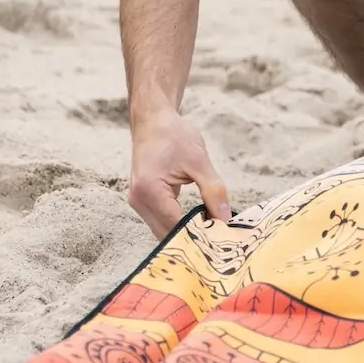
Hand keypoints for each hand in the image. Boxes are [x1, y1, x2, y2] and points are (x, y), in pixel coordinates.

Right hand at [127, 108, 229, 237]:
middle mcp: (139, 201)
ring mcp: (138, 202)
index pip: (176, 225)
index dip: (199, 234)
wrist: (153, 121)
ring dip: (186, 234)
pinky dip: (179, 225)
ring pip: (163, 231)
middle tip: (221, 242)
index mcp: (150, 190)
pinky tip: (200, 224)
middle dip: (193, 239)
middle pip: (167, 234)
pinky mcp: (143, 201)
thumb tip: (225, 218)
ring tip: (212, 234)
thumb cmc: (174, 136)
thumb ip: (213, 190)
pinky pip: (161, 221)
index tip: (223, 240)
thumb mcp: (199, 160)